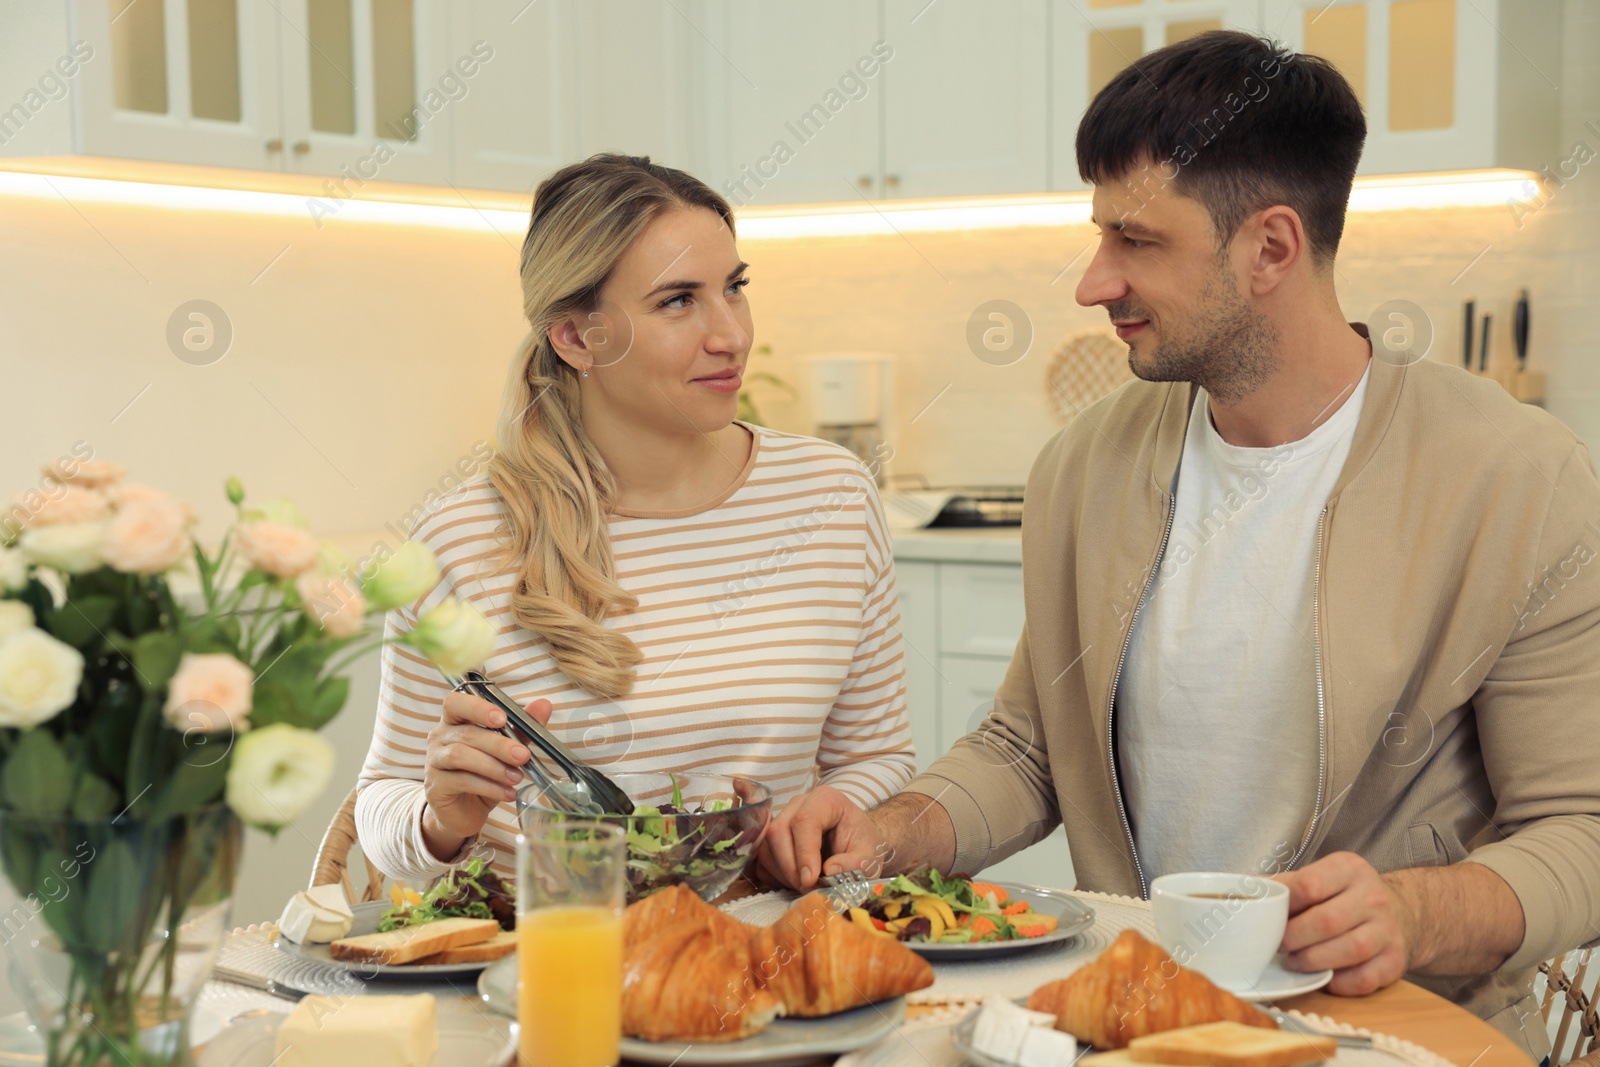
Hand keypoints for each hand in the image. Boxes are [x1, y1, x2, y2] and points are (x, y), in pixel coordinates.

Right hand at [420, 689, 550, 859]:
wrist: (464, 811)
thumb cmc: (483, 774)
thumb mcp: (505, 750)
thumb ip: (521, 727)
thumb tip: (544, 705)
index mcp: (455, 720)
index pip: (456, 703)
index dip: (478, 708)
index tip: (502, 718)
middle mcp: (440, 737)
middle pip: (467, 733)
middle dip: (499, 744)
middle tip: (522, 755)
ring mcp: (433, 761)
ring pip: (461, 756)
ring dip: (494, 767)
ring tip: (517, 778)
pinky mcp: (435, 786)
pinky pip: (461, 781)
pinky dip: (489, 787)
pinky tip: (507, 793)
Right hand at [755, 785, 883, 891]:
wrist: (855, 842)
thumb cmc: (861, 844)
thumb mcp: (869, 855)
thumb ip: (855, 863)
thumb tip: (830, 871)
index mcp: (825, 799)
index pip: (805, 821)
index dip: (804, 852)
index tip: (810, 879)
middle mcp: (798, 804)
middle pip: (779, 832)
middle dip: (790, 867)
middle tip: (809, 889)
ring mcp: (782, 819)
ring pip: (766, 847)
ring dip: (783, 874)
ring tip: (807, 886)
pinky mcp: (772, 838)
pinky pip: (762, 859)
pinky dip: (776, 876)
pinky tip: (796, 881)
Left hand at [1275, 851, 1417, 994]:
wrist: (1403, 913)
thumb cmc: (1348, 896)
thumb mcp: (1323, 877)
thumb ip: (1287, 884)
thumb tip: (1246, 890)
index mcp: (1349, 869)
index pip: (1310, 884)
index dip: (1284, 905)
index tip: (1269, 918)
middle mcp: (1373, 897)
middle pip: (1327, 921)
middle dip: (1295, 938)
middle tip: (1278, 946)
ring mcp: (1388, 929)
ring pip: (1350, 950)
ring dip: (1314, 961)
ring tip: (1296, 962)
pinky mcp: (1395, 960)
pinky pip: (1365, 978)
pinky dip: (1339, 982)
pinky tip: (1324, 977)